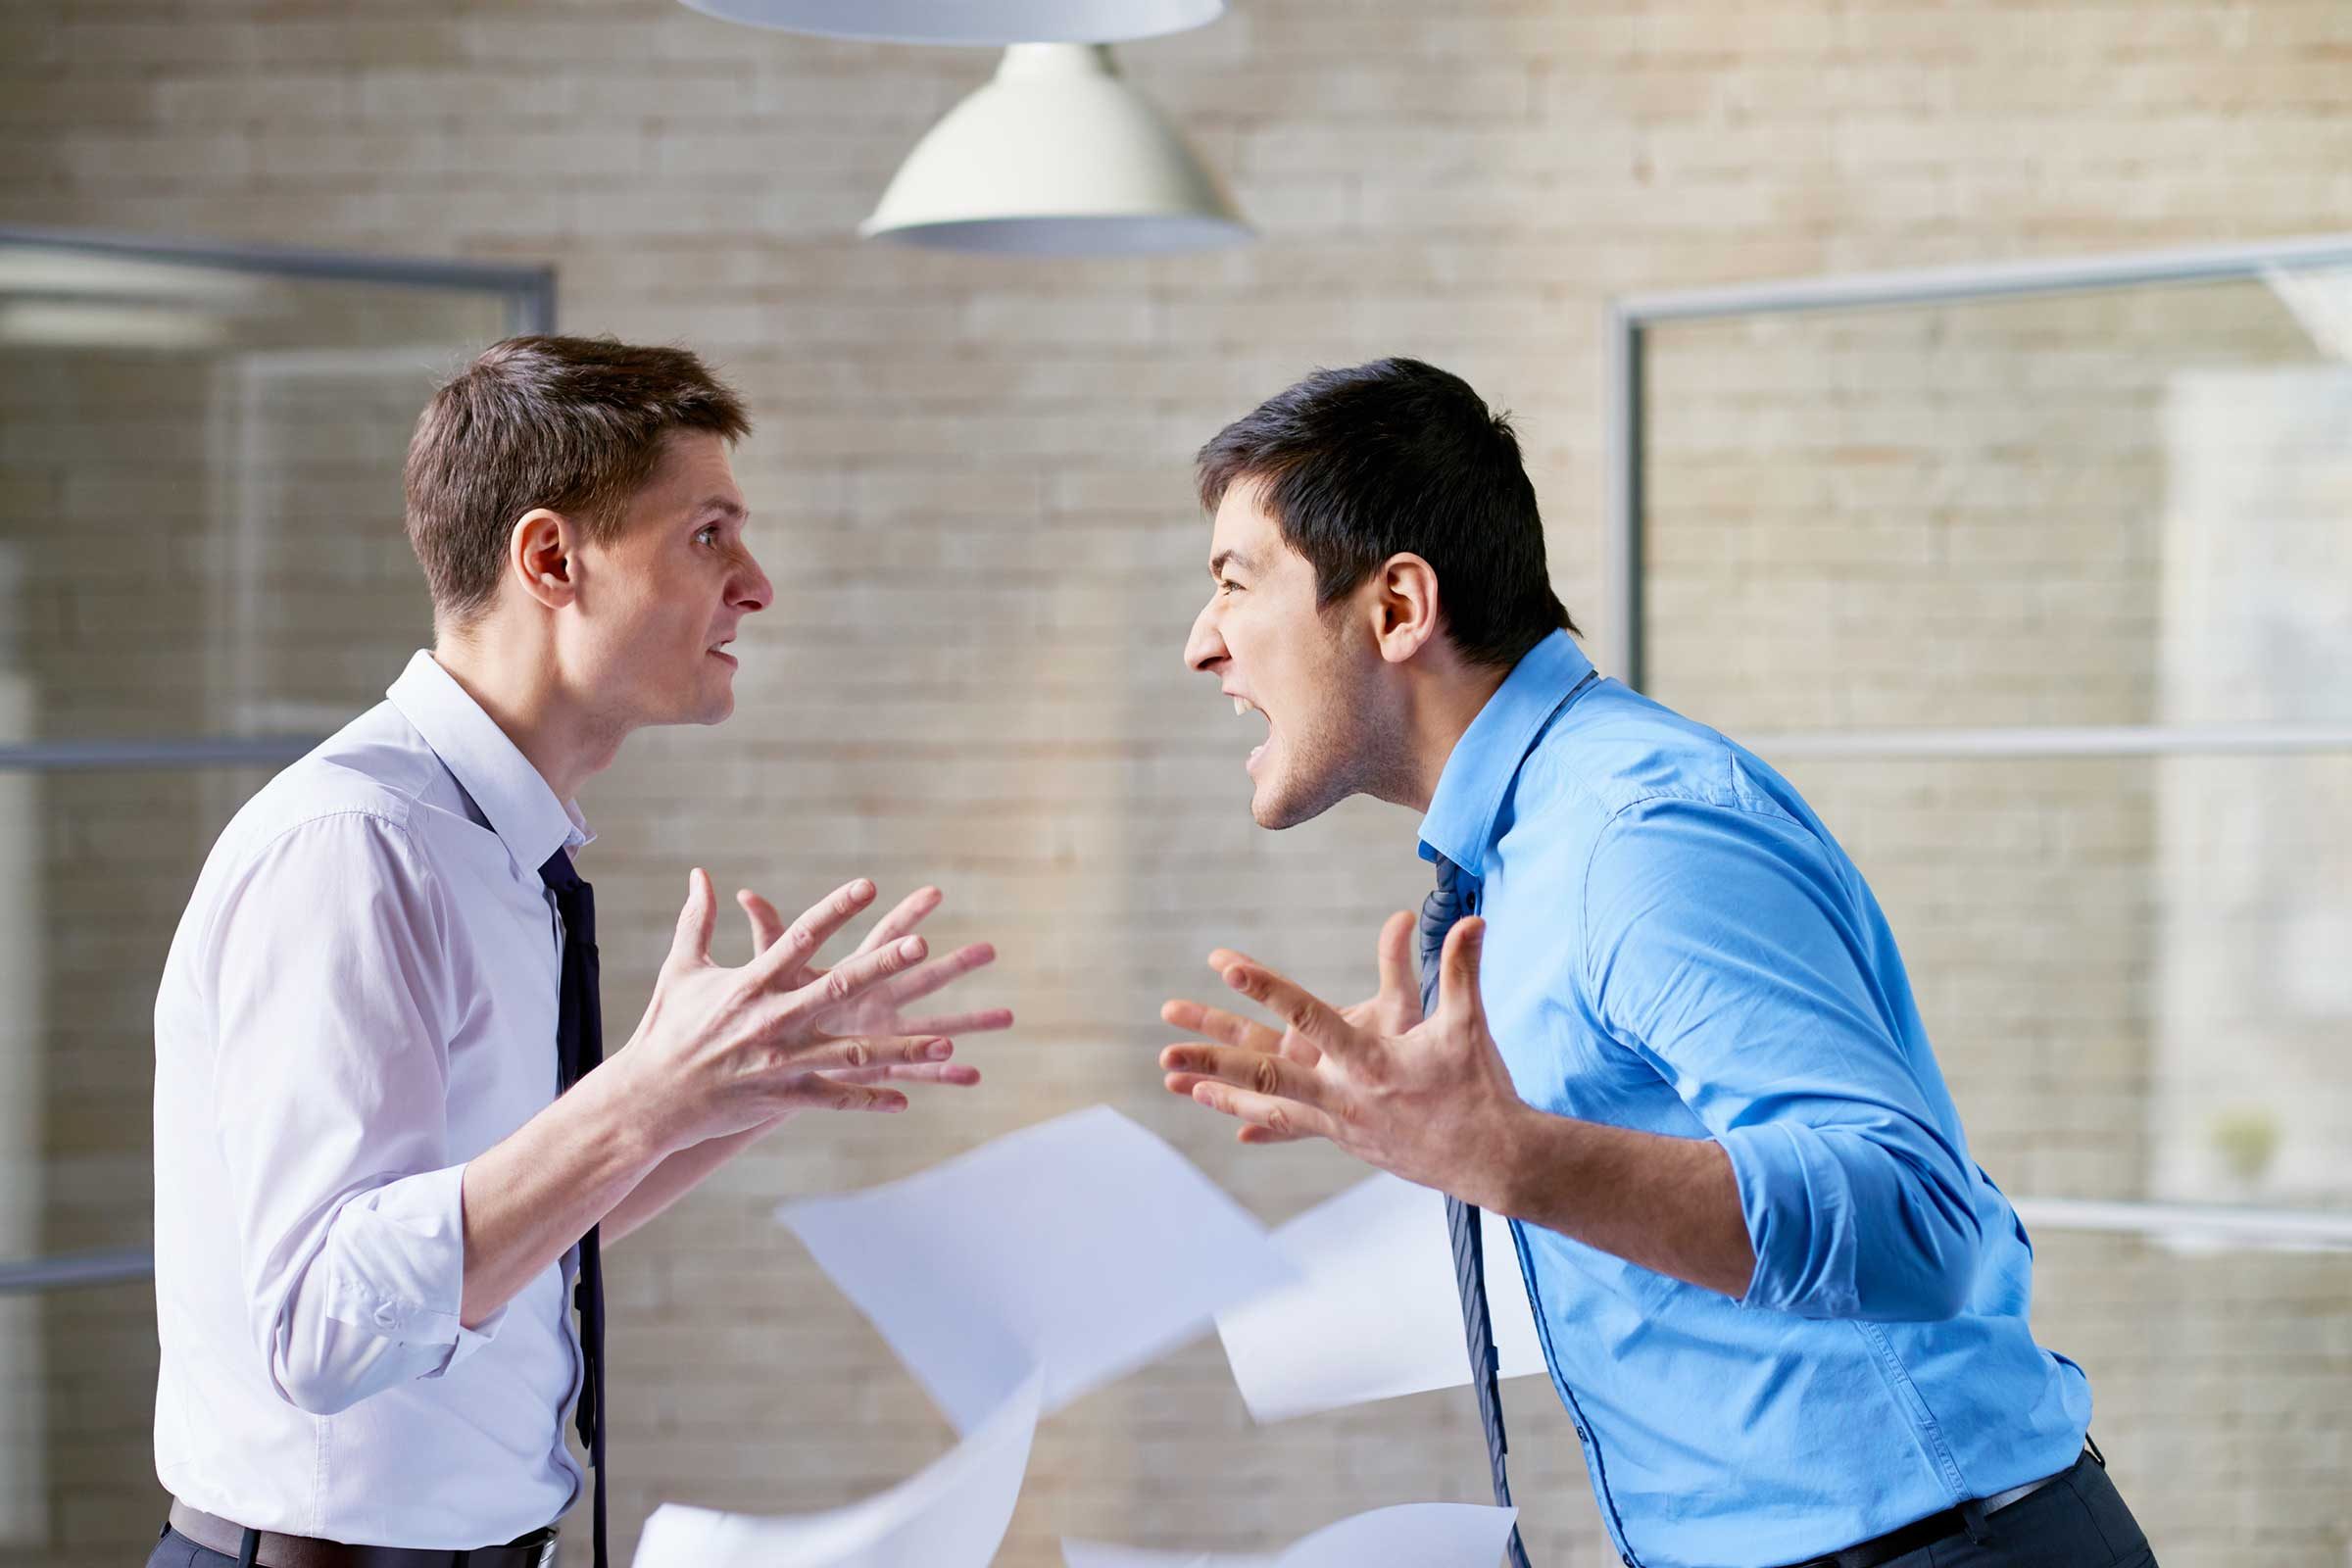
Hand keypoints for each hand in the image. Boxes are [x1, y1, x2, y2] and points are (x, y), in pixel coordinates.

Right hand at [607, 871, 973, 1154]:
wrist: (648, 1098)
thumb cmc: (666, 1029)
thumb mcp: (682, 970)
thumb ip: (698, 920)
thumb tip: (700, 874)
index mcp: (749, 984)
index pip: (800, 936)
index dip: (836, 909)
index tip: (869, 884)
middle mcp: (771, 1020)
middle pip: (836, 986)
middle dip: (881, 967)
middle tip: (922, 946)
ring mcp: (781, 1062)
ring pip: (852, 1052)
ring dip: (901, 1049)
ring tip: (946, 1044)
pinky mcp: (783, 1098)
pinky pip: (836, 1099)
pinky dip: (869, 1099)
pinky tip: (906, 1099)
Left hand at [735, 882, 1009, 1090]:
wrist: (764, 1065)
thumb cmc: (766, 1012)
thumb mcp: (767, 974)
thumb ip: (769, 936)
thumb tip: (744, 894)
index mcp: (854, 975)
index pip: (883, 939)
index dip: (906, 916)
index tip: (934, 891)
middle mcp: (877, 1001)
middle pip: (922, 978)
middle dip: (956, 964)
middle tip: (991, 948)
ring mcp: (885, 1034)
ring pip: (934, 1025)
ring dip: (970, 1020)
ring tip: (1008, 1015)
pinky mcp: (883, 1068)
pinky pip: (919, 1072)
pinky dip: (946, 1075)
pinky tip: (975, 1076)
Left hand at [1157, 913, 1528, 1208]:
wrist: (1491, 1157)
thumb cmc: (1479, 1086)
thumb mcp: (1468, 1024)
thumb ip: (1462, 969)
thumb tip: (1473, 919)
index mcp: (1367, 1060)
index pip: (1307, 1016)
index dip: (1268, 988)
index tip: (1227, 965)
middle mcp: (1342, 1094)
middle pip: (1265, 1072)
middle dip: (1213, 1057)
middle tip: (1166, 1049)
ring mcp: (1338, 1120)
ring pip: (1267, 1103)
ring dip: (1220, 1092)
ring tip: (1175, 1079)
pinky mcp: (1344, 1136)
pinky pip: (1293, 1126)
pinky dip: (1263, 1123)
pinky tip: (1236, 1129)